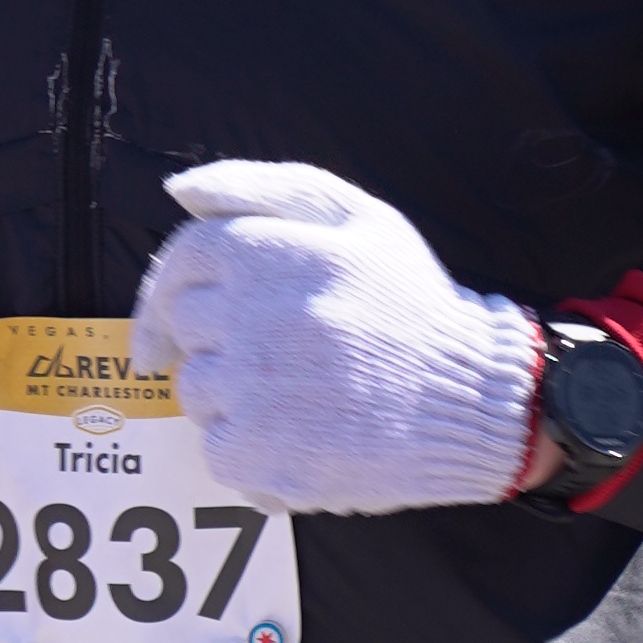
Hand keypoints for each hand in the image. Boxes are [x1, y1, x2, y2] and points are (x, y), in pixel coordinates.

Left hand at [130, 161, 534, 517]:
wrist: (477, 398)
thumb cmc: (413, 304)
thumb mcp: (359, 219)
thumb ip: (264, 189)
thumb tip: (178, 191)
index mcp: (269, 252)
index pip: (181, 262)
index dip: (165, 293)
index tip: (167, 328)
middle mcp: (252, 316)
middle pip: (185, 330)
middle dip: (220, 343)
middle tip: (282, 358)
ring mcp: (253, 389)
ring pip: (198, 394)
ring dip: (236, 401)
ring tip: (305, 400)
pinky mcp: (262, 454)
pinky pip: (219, 452)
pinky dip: (253, 454)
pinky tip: (306, 441)